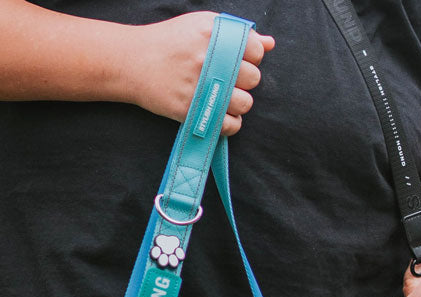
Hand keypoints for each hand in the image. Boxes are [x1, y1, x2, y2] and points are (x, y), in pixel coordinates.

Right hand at [120, 13, 273, 135]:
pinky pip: (231, 125)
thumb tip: (269, 44)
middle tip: (225, 78)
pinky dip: (229, 123)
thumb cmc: (171, 43)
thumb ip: (236, 34)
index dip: (251, 57)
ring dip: (237, 103)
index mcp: (212, 34)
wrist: (132, 61)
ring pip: (245, 104)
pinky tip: (219, 112)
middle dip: (243, 80)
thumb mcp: (200, 26)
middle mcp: (209, 59)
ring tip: (222, 96)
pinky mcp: (194, 110)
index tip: (237, 59)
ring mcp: (201, 86)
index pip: (256, 51)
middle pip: (253, 79)